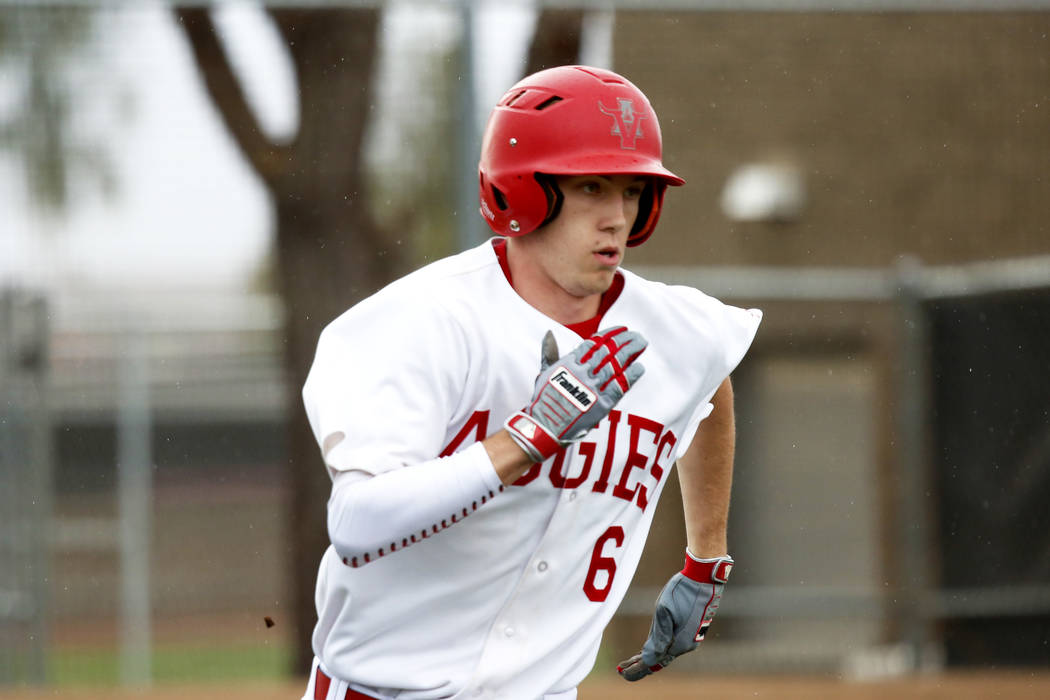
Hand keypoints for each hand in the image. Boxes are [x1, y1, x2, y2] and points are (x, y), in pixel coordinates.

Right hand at [504, 326, 645, 462]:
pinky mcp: (601, 404)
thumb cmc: (544, 400)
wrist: (546, 426)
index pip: (594, 342)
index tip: (621, 329)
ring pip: (616, 364)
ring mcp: (593, 388)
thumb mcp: (545, 372)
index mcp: (570, 363)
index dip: (610, 334)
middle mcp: (583, 373)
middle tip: (636, 335)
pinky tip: (640, 367)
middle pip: (608, 350)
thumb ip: (550, 352)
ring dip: (631, 352)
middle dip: (624, 340)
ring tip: (641, 343)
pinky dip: (631, 375)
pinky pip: (620, 386)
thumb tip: (549, 333)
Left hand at [617, 552, 733, 680]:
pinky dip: (658, 650)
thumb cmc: (682, 591)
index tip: (621, 672)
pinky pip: (671, 646)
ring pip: (665, 653)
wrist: (704, 579)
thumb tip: (649, 657)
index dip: (636, 668)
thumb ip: (658, 635)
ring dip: (648, 658)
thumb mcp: (664, 610)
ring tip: (631, 663)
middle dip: (640, 666)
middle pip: (658, 660)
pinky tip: (649, 649)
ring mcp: (690, 639)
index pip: (653, 660)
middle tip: (622, 671)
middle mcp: (685, 645)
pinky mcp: (690, 632)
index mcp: (678, 642)